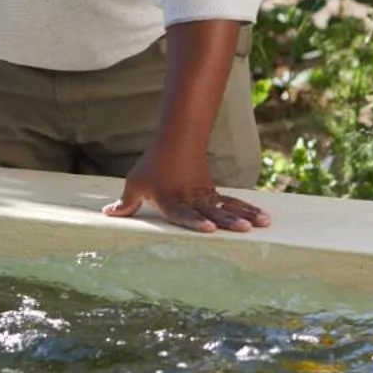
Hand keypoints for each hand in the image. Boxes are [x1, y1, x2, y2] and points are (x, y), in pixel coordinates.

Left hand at [103, 146, 271, 233]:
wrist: (175, 142)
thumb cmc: (152, 166)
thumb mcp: (135, 184)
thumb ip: (125, 204)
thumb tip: (108, 214)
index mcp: (171, 201)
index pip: (184, 214)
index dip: (196, 222)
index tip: (209, 229)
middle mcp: (191, 200)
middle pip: (212, 212)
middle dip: (229, 221)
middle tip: (244, 229)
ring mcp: (205, 197)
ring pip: (227, 207)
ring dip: (245, 215)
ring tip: (262, 224)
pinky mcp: (214, 194)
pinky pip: (233, 203)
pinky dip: (249, 209)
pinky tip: (264, 218)